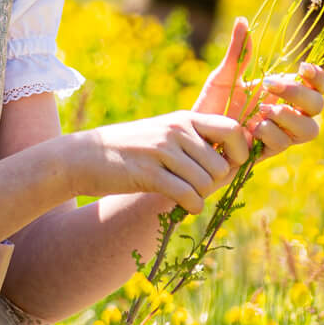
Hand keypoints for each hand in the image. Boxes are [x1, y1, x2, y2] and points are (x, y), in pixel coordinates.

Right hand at [77, 108, 250, 216]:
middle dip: (215, 182)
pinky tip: (184, 206)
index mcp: (184, 119)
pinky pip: (187, 195)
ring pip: (205, 182)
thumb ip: (194, 142)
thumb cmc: (129, 150)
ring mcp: (161, 151)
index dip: (239, 152)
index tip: (228, 166)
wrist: (83, 156)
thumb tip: (232, 163)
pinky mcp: (148, 173)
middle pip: (220, 164)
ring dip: (200, 195)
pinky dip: (192, 205)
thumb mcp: (163, 135)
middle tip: (199, 187)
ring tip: (186, 196)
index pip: (232, 130)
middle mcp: (176, 131)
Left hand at [195, 17, 323, 160]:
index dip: (317, 77)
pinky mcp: (266, 153)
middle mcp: (286, 114)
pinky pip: (282, 144)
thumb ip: (237, 53)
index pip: (316, 86)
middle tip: (270, 85)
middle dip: (300, 94)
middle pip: (317, 106)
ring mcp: (278, 134)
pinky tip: (250, 128)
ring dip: (288, 116)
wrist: (193, 137)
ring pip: (309, 130)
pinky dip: (270, 132)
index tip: (303, 67)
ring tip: (262, 109)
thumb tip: (242, 20)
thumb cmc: (211, 106)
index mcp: (283, 93)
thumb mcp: (222, 76)